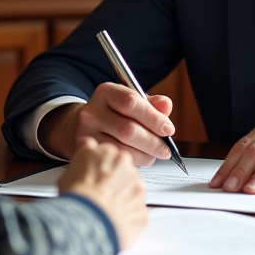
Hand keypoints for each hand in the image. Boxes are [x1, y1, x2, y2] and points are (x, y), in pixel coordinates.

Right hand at [39, 82, 174, 165]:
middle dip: (152, 141)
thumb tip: (166, 106)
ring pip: (123, 147)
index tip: (168, 129)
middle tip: (165, 149)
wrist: (86, 127)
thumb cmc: (115, 114)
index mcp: (106, 92)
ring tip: (155, 154)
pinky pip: (116, 159)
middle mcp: (92, 110)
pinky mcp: (87, 151)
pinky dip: (134, 161)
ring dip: (146, 154)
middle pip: (128, 129)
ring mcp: (87, 132)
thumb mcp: (132, 103)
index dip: (153, 117)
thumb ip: (151, 104)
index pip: (131, 102)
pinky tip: (140, 158)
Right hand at [59, 137, 147, 248]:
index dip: (101, 167)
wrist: (88, 219)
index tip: (96, 175)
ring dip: (122, 198)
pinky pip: (135, 213)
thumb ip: (84, 152)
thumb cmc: (77, 193)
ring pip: (132, 192)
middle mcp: (129, 168)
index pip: (110, 156)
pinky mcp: (142, 211)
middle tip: (98, 193)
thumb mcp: (72, 163)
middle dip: (114, 182)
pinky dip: (126, 217)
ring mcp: (138, 191)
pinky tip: (111, 219)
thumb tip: (86, 146)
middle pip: (123, 173)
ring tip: (104, 208)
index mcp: (112, 154)